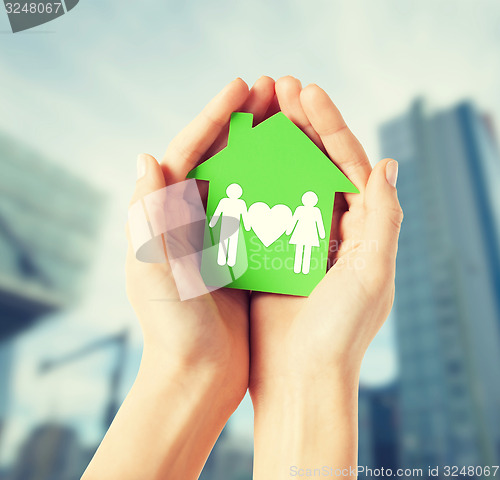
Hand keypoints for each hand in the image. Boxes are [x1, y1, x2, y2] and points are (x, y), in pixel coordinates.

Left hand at [83, 77, 276, 479]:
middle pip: (217, 156)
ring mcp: (216, 234)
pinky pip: (260, 208)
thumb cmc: (173, 330)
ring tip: (291, 118)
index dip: (214, 116)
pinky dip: (278, 186)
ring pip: (242, 177)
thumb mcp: (155, 272)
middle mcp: (187, 219)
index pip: (187, 152)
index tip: (243, 86)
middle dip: (243, 121)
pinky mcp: (239, 253)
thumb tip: (146, 157)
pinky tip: (302, 169)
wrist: (197, 375)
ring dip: (264, 146)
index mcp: (161, 217)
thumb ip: (149, 218)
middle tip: (273, 90)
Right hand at [248, 76, 402, 477]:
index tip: (306, 92)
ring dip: (273, 146)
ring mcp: (298, 240)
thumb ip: (384, 219)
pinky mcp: (270, 254)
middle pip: (317, 165)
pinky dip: (250, 182)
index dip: (330, 125)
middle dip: (300, 125)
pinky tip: (234, 158)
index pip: (348, 164)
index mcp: (362, 230)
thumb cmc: (339, 333)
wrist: (300, 380)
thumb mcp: (372, 274)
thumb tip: (387, 164)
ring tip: (256, 112)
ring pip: (286, 181)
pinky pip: (260, 209)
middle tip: (278, 87)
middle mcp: (333, 230)